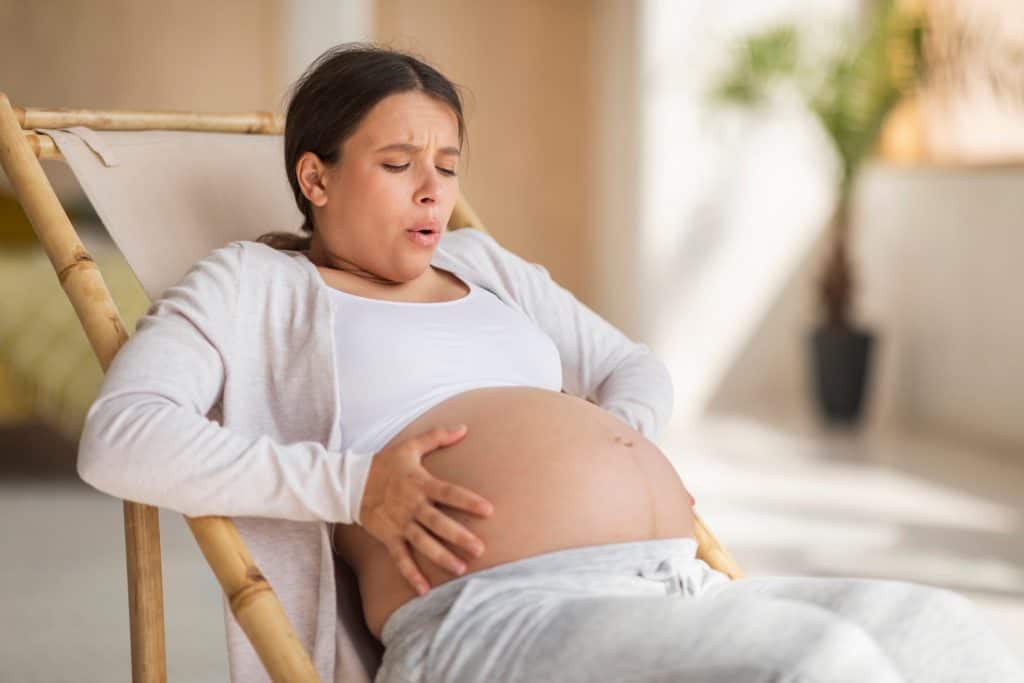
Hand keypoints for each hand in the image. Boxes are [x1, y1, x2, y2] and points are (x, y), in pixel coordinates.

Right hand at [358, 424, 493, 594]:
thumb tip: (464, 427)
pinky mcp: (388, 536)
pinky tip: (425, 589)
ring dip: (441, 557)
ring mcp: (399, 523)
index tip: (489, 510)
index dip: (468, 501)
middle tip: (480, 549)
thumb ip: (438, 436)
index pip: (448, 493)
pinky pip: (400, 558)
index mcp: (420, 483)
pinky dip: (411, 574)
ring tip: (461, 569)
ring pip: (422, 543)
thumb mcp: (410, 446)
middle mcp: (411, 505)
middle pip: (438, 523)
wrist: (350, 482)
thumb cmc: (385, 463)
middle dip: (458, 536)